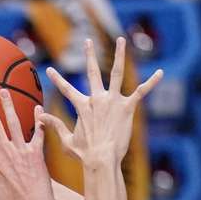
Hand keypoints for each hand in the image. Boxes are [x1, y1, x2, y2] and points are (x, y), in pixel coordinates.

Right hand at [40, 38, 161, 168]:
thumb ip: (54, 126)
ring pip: (116, 73)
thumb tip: (39, 119)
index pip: (67, 90)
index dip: (57, 80)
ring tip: (120, 40)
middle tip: (88, 41)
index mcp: (82, 106)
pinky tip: (160, 72)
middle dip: (89, 55)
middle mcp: (97, 99)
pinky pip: (141, 92)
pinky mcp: (127, 108)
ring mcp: (113, 101)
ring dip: (118, 55)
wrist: (101, 159)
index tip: (49, 70)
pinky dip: (151, 82)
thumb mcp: (67, 141)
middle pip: (92, 72)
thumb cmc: (85, 154)